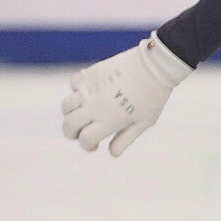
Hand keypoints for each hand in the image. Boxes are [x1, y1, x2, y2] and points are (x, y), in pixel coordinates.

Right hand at [60, 33, 191, 155]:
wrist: (154, 67)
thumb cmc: (152, 98)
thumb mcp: (143, 123)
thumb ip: (126, 139)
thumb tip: (112, 154)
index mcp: (109, 121)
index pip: (85, 139)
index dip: (87, 145)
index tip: (94, 144)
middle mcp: (94, 107)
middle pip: (69, 125)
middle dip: (71, 133)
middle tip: (81, 132)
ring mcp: (89, 90)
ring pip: (66, 106)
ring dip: (70, 113)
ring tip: (82, 113)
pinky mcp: (89, 74)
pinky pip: (73, 84)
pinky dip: (77, 90)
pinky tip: (88, 92)